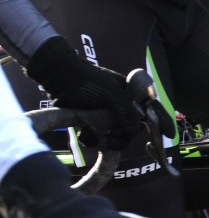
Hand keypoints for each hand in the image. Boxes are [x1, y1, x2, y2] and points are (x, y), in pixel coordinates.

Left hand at [25, 35, 141, 148]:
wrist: (58, 77)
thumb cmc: (88, 81)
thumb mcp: (112, 94)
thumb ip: (126, 112)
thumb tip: (134, 132)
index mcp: (128, 97)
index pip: (139, 116)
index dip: (135, 126)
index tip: (127, 132)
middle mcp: (116, 107)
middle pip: (126, 129)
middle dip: (119, 137)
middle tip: (110, 139)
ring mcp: (101, 115)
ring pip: (110, 136)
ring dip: (104, 140)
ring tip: (96, 136)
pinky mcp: (86, 122)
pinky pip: (93, 137)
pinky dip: (89, 138)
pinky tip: (82, 133)